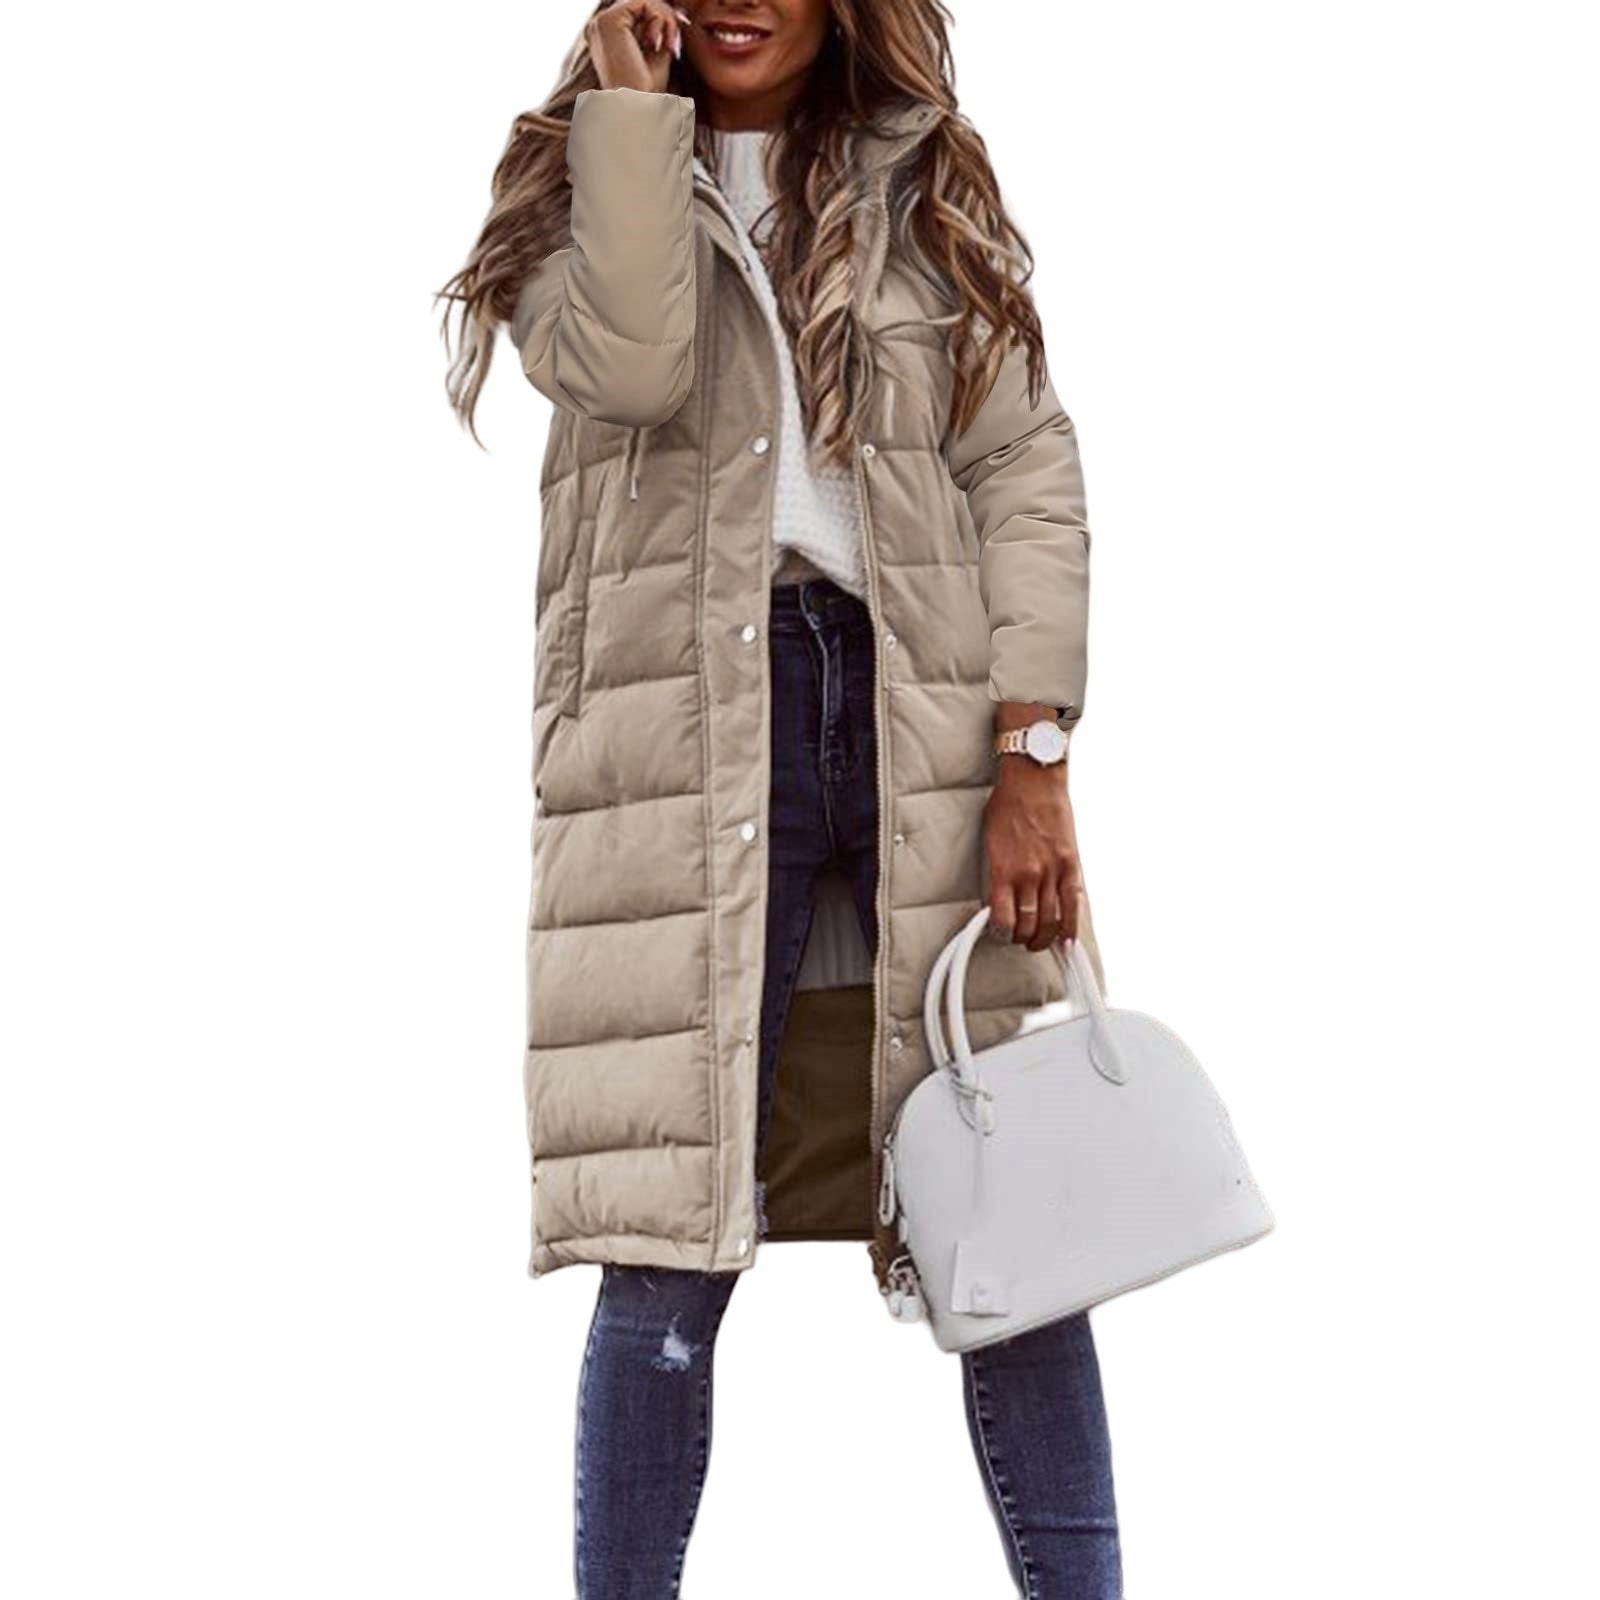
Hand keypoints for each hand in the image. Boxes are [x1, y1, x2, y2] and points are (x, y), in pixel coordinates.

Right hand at [587, 1, 691, 92]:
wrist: (637, 107)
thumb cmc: (647, 90)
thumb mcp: (656, 53)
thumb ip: (660, 29)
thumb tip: (675, 10)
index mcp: (607, 36)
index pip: (638, 13)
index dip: (662, 21)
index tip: (674, 43)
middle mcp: (600, 27)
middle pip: (641, 4)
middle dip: (666, 19)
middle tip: (674, 46)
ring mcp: (603, 22)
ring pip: (644, 2)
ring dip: (666, 21)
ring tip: (669, 47)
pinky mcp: (610, 21)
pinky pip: (644, 3)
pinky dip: (660, 19)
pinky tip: (658, 44)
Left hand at [981, 706, 1081, 951]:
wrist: (1033, 779)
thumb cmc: (1007, 805)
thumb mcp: (989, 841)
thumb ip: (996, 872)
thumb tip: (998, 900)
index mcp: (1003, 869)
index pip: (1002, 918)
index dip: (1000, 934)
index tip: (999, 935)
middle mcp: (1028, 874)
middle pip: (1027, 924)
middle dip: (1022, 939)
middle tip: (1019, 939)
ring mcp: (1052, 870)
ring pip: (1051, 920)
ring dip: (1044, 938)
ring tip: (1039, 942)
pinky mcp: (1071, 864)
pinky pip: (1073, 904)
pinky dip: (1070, 926)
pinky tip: (1067, 940)